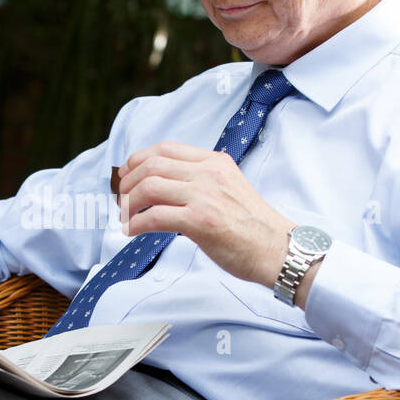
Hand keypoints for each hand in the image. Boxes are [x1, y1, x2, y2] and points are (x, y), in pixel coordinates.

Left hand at [118, 140, 293, 289]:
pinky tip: (132, 232)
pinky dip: (136, 224)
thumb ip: (201, 181)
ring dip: (129, 203)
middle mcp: (208, 173)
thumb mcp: (229, 187)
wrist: (277, 249)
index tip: (126, 174)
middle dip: (128, 182)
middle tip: (121, 199)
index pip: (165, 149)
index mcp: (215, 162)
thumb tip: (164, 187)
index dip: (138, 160)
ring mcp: (204, 196)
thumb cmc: (253, 226)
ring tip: (125, 217)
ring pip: (149, 188)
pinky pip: (155, 216)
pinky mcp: (200, 221)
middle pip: (151, 165)